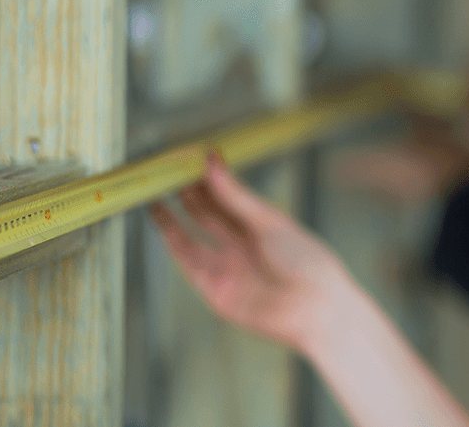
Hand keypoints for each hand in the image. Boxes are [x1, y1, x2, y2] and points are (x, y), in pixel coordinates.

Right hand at [150, 152, 349, 349]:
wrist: (314, 308)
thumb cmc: (306, 261)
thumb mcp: (270, 221)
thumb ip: (237, 196)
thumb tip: (212, 163)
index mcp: (263, 228)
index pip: (228, 199)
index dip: (208, 181)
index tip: (188, 160)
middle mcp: (243, 248)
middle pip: (208, 217)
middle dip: (186, 196)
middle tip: (166, 172)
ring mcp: (228, 269)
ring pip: (192, 239)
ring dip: (172, 219)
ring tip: (154, 193)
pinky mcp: (216, 291)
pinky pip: (189, 264)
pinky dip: (173, 243)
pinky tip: (161, 221)